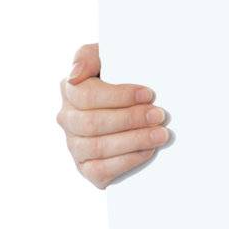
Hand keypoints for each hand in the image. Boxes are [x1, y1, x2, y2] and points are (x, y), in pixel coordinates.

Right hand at [57, 42, 170, 187]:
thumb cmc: (123, 77)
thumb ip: (88, 57)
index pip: (85, 95)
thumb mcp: (108, 58)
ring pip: (97, 147)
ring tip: (161, 134)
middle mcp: (68, 119)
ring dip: (134, 140)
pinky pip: (100, 170)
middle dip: (130, 119)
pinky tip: (148, 151)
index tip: (148, 94)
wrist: (139, 105)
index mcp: (70, 90)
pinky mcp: (87, 168)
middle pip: (91, 123)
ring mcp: (75, 146)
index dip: (118, 96)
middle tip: (159, 115)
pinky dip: (127, 161)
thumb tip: (75, 75)